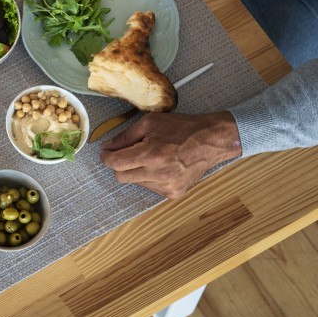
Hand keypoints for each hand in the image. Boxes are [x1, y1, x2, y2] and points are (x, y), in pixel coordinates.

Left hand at [100, 111, 242, 198]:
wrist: (211, 140)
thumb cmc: (181, 128)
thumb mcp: (149, 123)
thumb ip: (125, 137)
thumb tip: (106, 146)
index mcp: (150, 155)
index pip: (115, 163)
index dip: (106, 157)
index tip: (106, 152)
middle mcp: (158, 174)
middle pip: (121, 176)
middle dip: (119, 164)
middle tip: (126, 152)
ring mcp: (167, 186)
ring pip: (135, 182)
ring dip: (136, 170)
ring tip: (151, 156)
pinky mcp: (174, 193)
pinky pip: (150, 187)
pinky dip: (149, 177)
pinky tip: (161, 166)